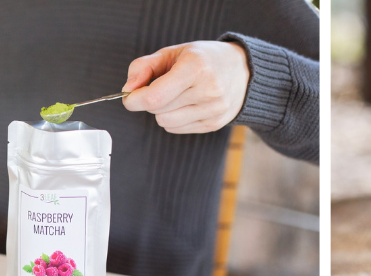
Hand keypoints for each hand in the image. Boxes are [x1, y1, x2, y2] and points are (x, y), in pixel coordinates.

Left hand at [121, 41, 249, 133]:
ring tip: (175, 96)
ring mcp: (214, 110)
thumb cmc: (204, 59)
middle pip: (158, 110)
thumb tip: (128, 90)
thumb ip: (144, 67)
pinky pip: (176, 129)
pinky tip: (185, 105)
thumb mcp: (173, 52)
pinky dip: (173, 118)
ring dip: (162, 111)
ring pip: (166, 122)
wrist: (243, 70)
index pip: (155, 97)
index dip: (135, 100)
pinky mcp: (215, 124)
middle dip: (150, 100)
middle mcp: (208, 90)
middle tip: (159, 87)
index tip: (129, 97)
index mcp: (196, 67)